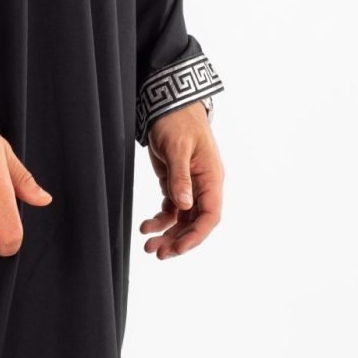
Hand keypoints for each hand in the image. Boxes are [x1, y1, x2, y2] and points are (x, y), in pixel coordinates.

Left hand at [140, 103, 223, 258]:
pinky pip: (171, 210)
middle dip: (178, 240)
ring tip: (148, 246)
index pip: (210, 216)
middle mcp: (203, 186)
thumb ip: (180, 178)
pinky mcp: (176, 183)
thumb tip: (185, 205)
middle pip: (195, 223)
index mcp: (211, 178)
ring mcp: (190, 186)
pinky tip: (146, 226)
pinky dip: (160, 221)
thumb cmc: (178, 121)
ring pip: (183, 220)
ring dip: (168, 234)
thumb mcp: (178, 148)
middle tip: (157, 253)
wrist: (169, 104)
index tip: (178, 248)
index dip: (196, 235)